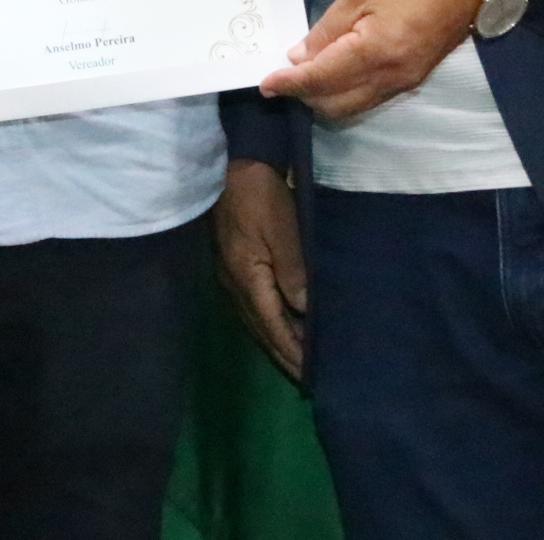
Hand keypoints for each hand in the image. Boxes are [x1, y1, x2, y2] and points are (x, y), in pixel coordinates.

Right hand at [212, 158, 306, 380]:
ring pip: (256, 321)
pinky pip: (253, 306)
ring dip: (276, 342)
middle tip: (307, 380)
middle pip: (261, 330)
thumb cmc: (260, 195)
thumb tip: (305, 312)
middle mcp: (235, 284)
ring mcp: (231, 275)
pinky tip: (282, 325)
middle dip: (284, 355)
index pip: (273, 327)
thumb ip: (294, 271)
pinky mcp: (234, 265)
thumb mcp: (282, 230)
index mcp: (248, 279)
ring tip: (297, 360)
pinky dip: (269, 323)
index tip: (311, 376)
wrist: (231, 165)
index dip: (293, 352)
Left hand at [260, 0, 523, 123]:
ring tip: (304, 74)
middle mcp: (391, 78)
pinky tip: (333, 72)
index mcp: (375, 52)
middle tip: (283, 75)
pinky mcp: (412, 80)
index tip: (265, 85)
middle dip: (305, 95)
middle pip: (335, 104)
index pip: (322, 79)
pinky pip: (369, 99)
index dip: (290, 84)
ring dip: (324, 97)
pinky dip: (346, 92)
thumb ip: (328, 29)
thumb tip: (300, 57)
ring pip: (352, 107)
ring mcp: (404, 83)